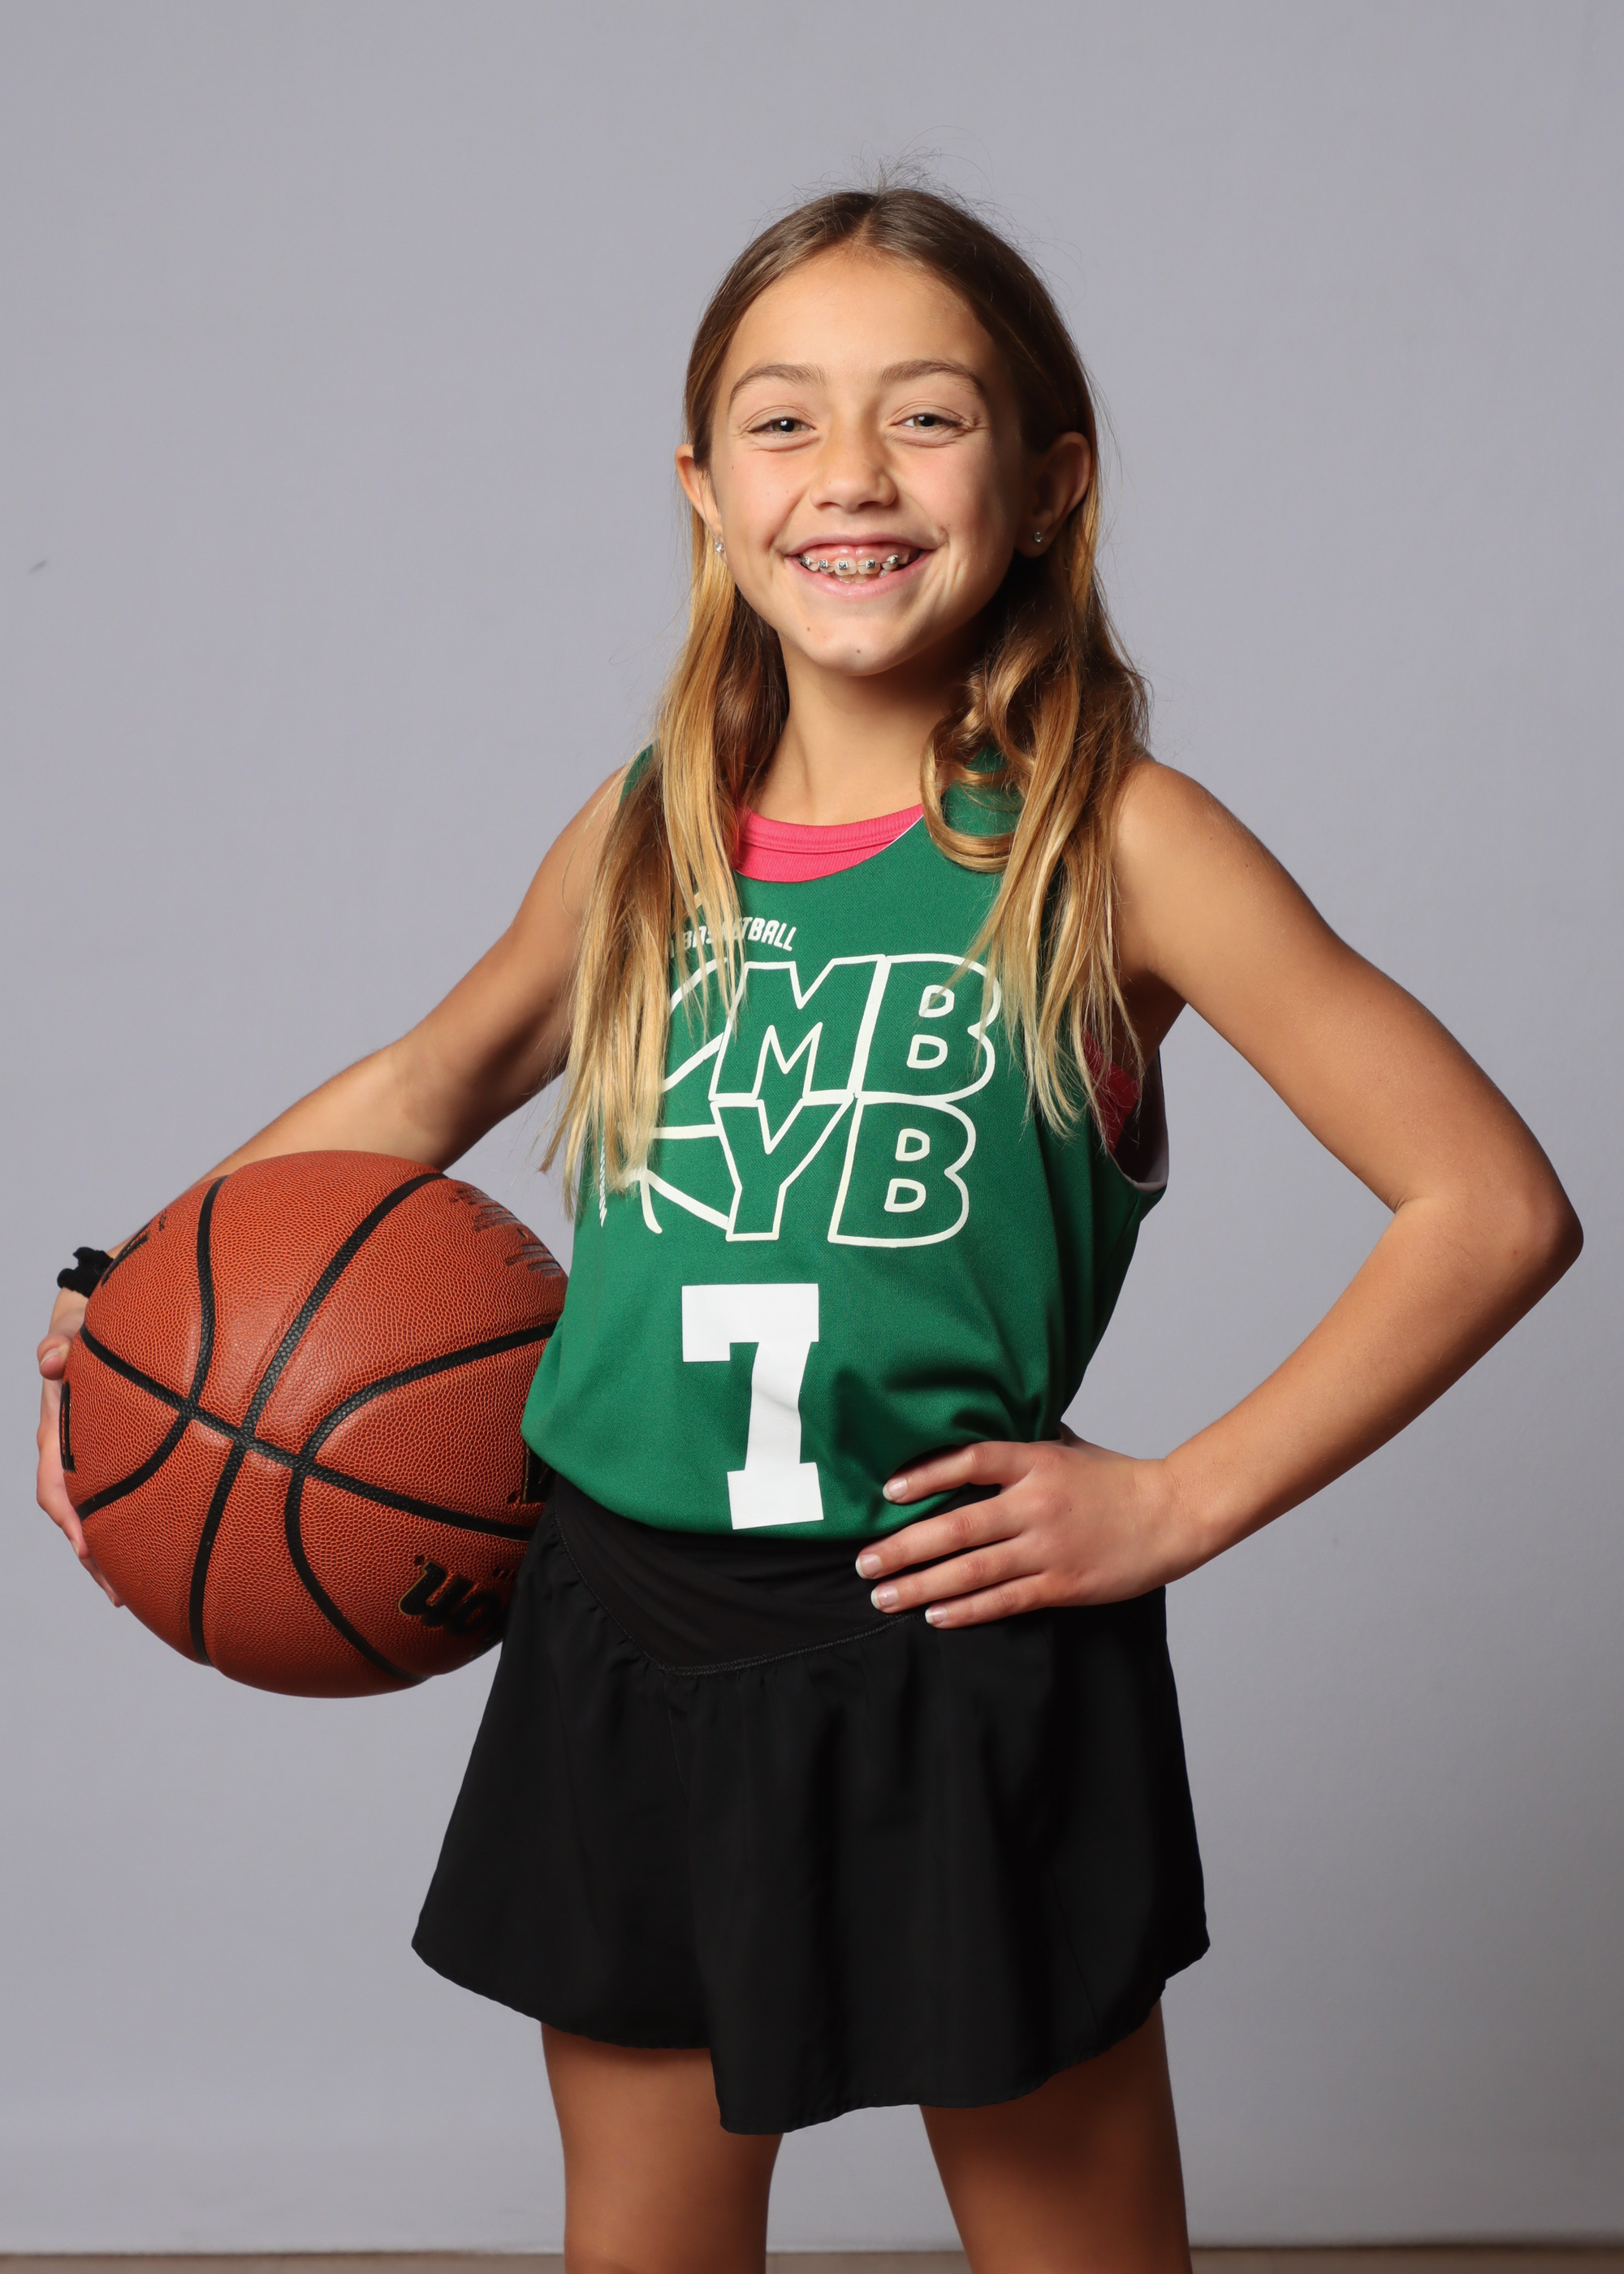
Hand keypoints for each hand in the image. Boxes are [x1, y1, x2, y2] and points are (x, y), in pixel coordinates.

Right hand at [37, 1288, 122, 1605]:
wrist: (93, 1333)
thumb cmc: (85, 1334)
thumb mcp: (72, 1331)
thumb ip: (61, 1342)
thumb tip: (50, 1359)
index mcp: (55, 1433)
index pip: (53, 1482)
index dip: (68, 1515)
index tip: (84, 1543)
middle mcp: (66, 1456)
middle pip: (72, 1516)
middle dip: (92, 1555)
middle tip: (118, 1591)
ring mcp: (88, 1463)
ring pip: (93, 1517)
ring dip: (109, 1555)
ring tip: (134, 1593)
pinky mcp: (112, 1464)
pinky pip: (116, 1503)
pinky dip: (129, 1529)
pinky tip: (157, 1554)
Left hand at [854, 1425, 1203, 1628]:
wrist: (1175, 1514)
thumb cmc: (1120, 1479)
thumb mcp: (1072, 1447)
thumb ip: (1028, 1443)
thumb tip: (989, 1421)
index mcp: (1037, 1462)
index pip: (970, 1460)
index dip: (925, 1475)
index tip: (887, 1493)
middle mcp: (1037, 1503)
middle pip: (957, 1527)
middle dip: (904, 1547)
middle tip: (864, 1561)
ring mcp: (1049, 1546)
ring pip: (972, 1570)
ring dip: (922, 1585)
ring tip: (884, 1595)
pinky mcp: (1064, 1583)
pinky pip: (1005, 1600)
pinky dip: (967, 1610)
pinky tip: (935, 1615)